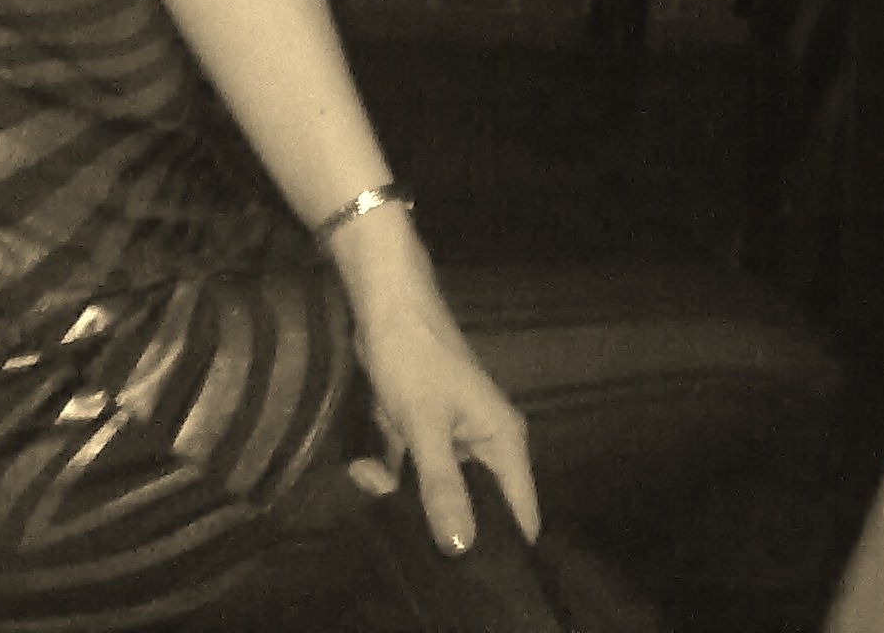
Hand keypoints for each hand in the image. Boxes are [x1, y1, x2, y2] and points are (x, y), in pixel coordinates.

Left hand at [330, 212, 538, 553]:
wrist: (382, 300)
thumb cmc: (414, 357)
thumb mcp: (425, 424)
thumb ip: (443, 487)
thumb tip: (460, 551)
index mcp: (503, 442)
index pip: (520, 513)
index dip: (506, 551)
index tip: (477, 583)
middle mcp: (484, 443)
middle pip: (477, 507)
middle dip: (446, 528)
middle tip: (422, 557)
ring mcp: (450, 435)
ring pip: (436, 488)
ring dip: (406, 495)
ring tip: (379, 492)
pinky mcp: (419, 427)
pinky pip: (409, 465)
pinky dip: (387, 470)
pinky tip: (363, 468)